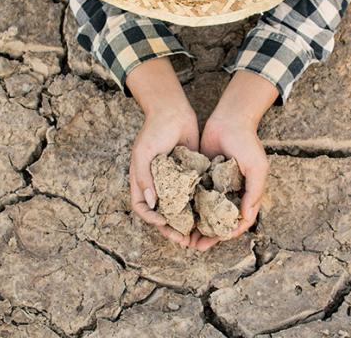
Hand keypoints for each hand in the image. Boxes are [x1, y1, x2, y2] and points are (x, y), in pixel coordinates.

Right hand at [126, 57, 198, 246]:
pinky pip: (193, 194)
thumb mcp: (144, 153)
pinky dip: (198, 206)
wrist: (174, 111)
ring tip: (198, 235)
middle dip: (172, 228)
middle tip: (185, 240)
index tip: (165, 223)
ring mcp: (174, 181)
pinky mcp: (190, 175)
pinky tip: (208, 214)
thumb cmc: (154, 130)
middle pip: (162, 214)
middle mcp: (158, 184)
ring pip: (179, 208)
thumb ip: (144, 177)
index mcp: (142, 181)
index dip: (152, 219)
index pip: (143, 208)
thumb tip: (150, 203)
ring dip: (187, 222)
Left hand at [189, 70, 278, 251]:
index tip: (214, 241)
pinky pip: (195, 194)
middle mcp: (230, 191)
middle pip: (219, 220)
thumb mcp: (257, 167)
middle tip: (195, 246)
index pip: (238, 221)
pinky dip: (189, 206)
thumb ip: (253, 192)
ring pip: (205, 210)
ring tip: (184, 236)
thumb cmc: (247, 142)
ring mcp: (215, 184)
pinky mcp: (202, 175)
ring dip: (197, 224)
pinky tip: (178, 214)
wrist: (229, 119)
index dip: (227, 233)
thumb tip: (245, 218)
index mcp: (246, 193)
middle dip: (208, 234)